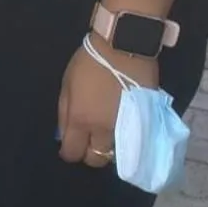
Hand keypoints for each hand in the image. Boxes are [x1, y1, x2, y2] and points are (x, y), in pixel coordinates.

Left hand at [58, 32, 158, 169]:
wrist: (124, 47)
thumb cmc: (89, 62)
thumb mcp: (67, 84)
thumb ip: (64, 113)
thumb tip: (63, 135)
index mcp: (81, 120)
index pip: (73, 153)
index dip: (69, 152)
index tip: (69, 146)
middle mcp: (103, 130)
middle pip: (96, 159)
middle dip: (89, 154)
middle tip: (89, 141)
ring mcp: (125, 128)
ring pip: (116, 154)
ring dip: (109, 148)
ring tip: (106, 135)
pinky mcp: (144, 122)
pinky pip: (133, 142)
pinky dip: (126, 140)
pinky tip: (122, 130)